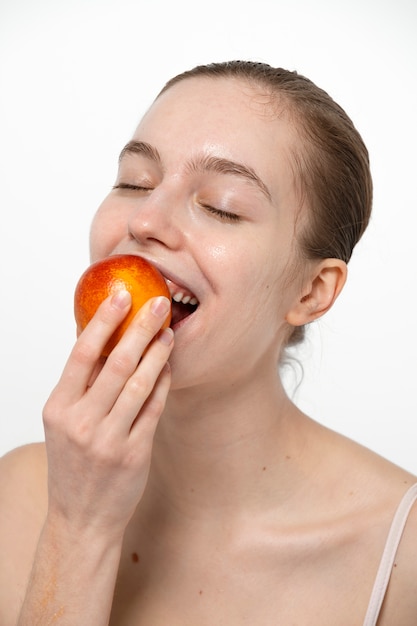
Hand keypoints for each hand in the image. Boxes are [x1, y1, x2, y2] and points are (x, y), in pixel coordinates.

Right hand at [42, 290, 172, 538]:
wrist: (82, 518)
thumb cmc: (73, 464)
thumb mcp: (64, 423)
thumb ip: (81, 386)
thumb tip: (104, 339)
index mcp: (58, 408)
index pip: (82, 353)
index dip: (104, 320)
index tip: (122, 295)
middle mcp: (82, 422)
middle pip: (116, 362)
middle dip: (141, 327)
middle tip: (159, 303)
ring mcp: (109, 439)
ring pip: (140, 383)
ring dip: (158, 352)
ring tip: (169, 331)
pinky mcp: (134, 453)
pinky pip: (154, 408)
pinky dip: (163, 383)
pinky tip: (169, 366)